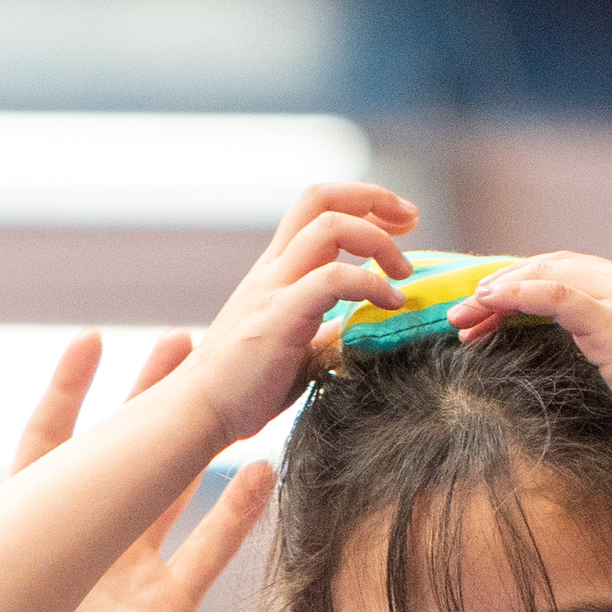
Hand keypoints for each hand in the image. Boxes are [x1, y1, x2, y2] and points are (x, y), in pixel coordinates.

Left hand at [0, 331, 277, 611]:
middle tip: (181, 342)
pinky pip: (208, 554)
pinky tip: (263, 471)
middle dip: (148, 398)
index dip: (68, 391)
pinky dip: (237, 514)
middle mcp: (83, 544)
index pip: (52, 441)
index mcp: (31, 529)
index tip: (89, 341)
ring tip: (227, 396)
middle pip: (122, 454)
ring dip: (196, 446)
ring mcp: (127, 576)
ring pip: (170, 493)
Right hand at [174, 185, 417, 442]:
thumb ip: (322, 334)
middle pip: (320, 198)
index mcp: (275, 271)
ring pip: (330, 226)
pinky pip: (334, 278)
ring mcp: (274, 288)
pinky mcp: (280, 316)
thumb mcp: (295, 352)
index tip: (401, 227)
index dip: (364, 205)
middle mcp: (273, 268)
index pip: (317, 209)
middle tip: (412, 221)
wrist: (199, 413)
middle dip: (374, 198)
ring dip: (379, 241)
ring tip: (404, 275)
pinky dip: (372, 285)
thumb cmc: (242, 388)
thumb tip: (354, 330)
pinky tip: (391, 306)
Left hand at [451, 252, 611, 461]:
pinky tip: (488, 303)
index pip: (565, 272)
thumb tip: (580, 359)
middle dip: (499, 286)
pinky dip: (517, 293)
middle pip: (548, 267)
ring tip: (463, 317)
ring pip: (544, 275)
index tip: (486, 310)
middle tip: (462, 314)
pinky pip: (554, 294)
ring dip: (497, 292)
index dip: (521, 285)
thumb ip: (609, 348)